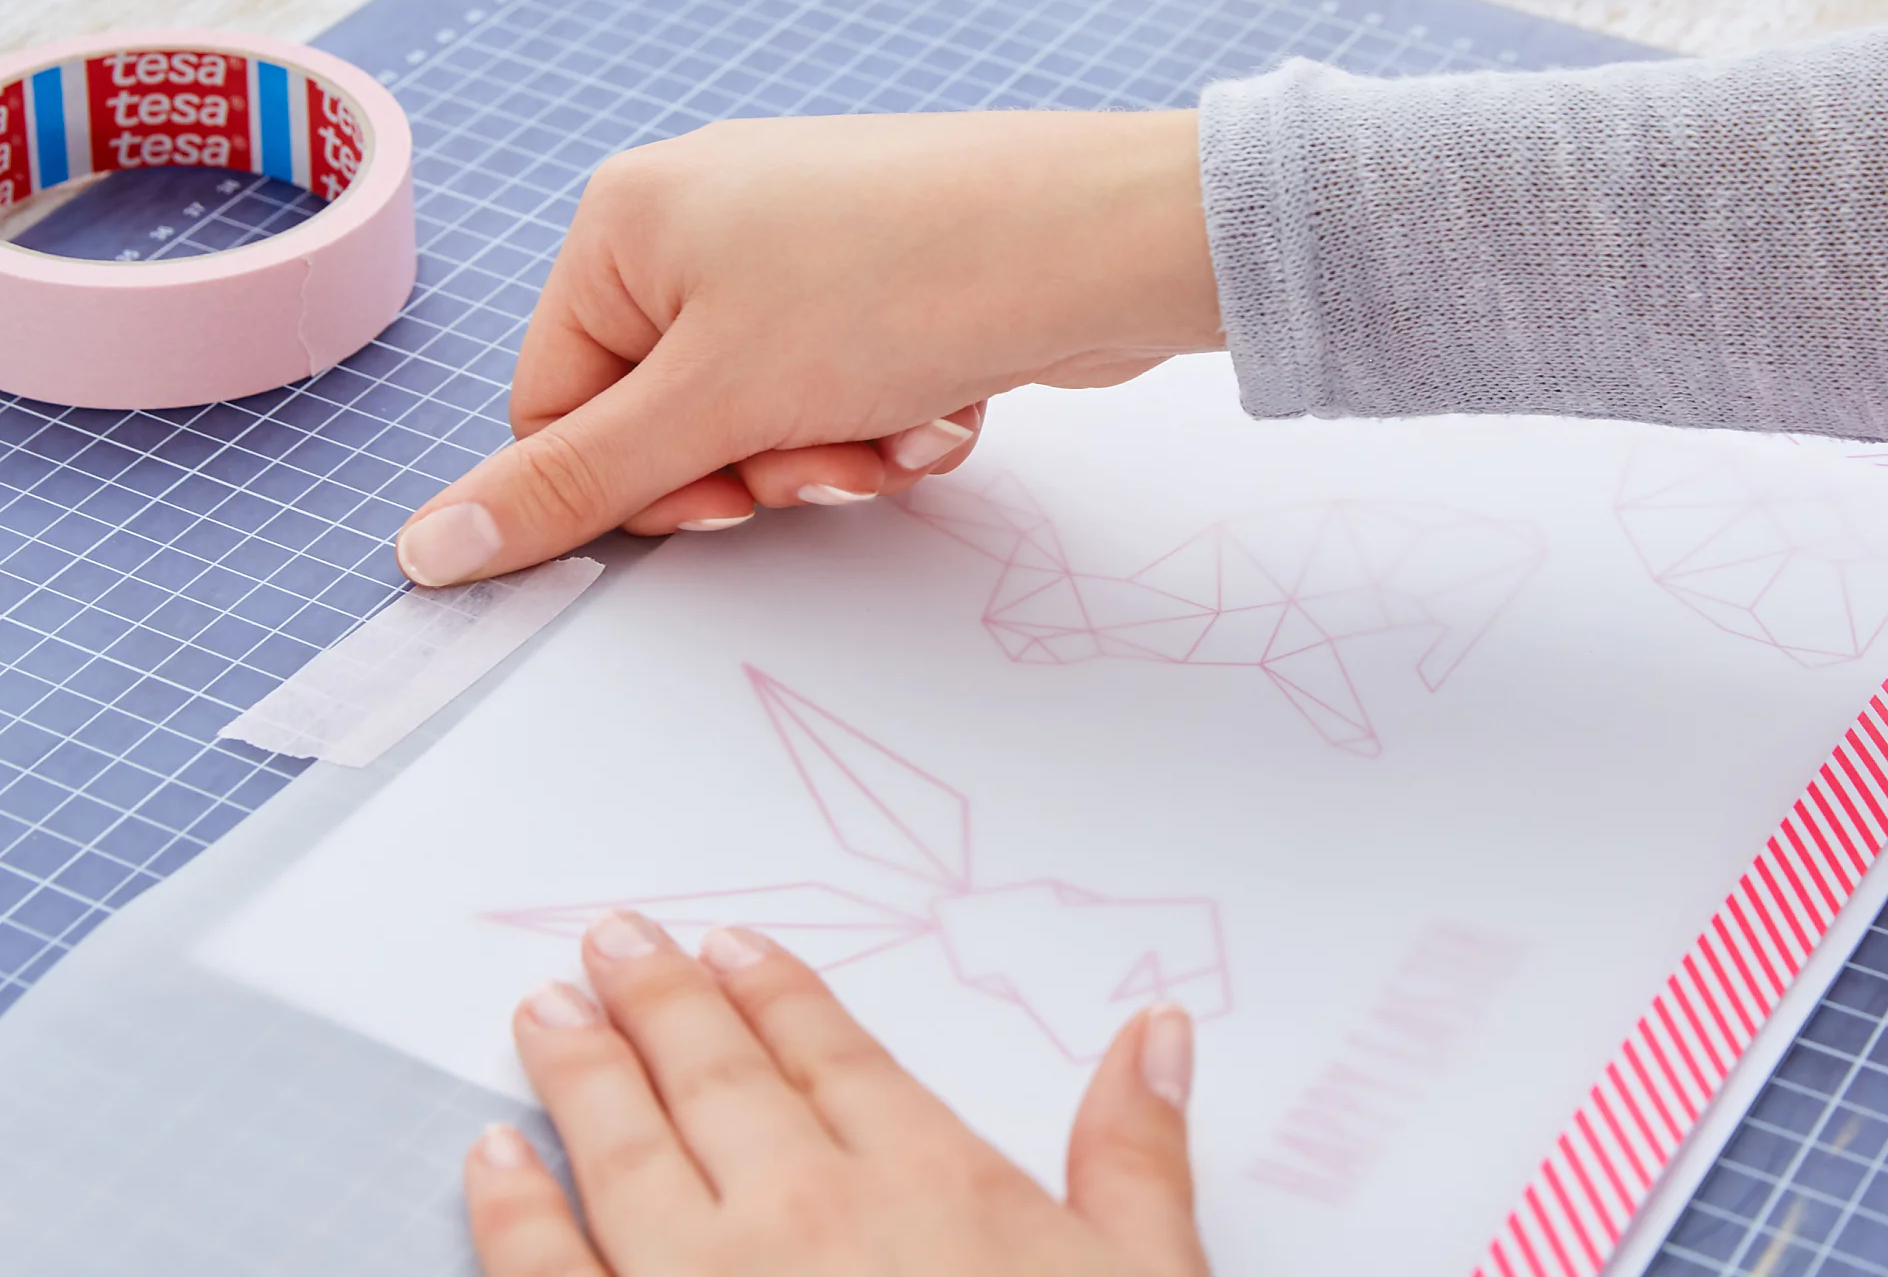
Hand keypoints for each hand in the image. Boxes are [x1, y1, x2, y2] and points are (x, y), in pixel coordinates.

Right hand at [397, 110, 1220, 583]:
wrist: (1107, 242)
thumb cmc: (899, 286)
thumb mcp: (712, 400)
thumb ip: (570, 483)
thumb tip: (423, 547)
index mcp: (626, 220)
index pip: (557, 402)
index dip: (635, 482)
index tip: (722, 503)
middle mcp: (704, 218)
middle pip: (667, 417)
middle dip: (756, 465)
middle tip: (825, 455)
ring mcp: (800, 243)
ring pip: (762, 417)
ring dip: (834, 453)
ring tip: (904, 423)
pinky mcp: (882, 276)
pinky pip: (840, 388)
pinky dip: (889, 420)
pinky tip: (950, 398)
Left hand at [464, 914, 1211, 1276]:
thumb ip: (1137, 1157)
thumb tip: (1153, 1032)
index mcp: (928, 1185)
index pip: (834, 1057)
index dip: (778, 994)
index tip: (732, 943)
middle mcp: (808, 1217)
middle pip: (719, 1080)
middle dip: (662, 1002)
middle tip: (612, 940)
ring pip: (626, 1152)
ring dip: (582, 1074)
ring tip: (545, 1009)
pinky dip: (515, 1216)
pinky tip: (493, 1162)